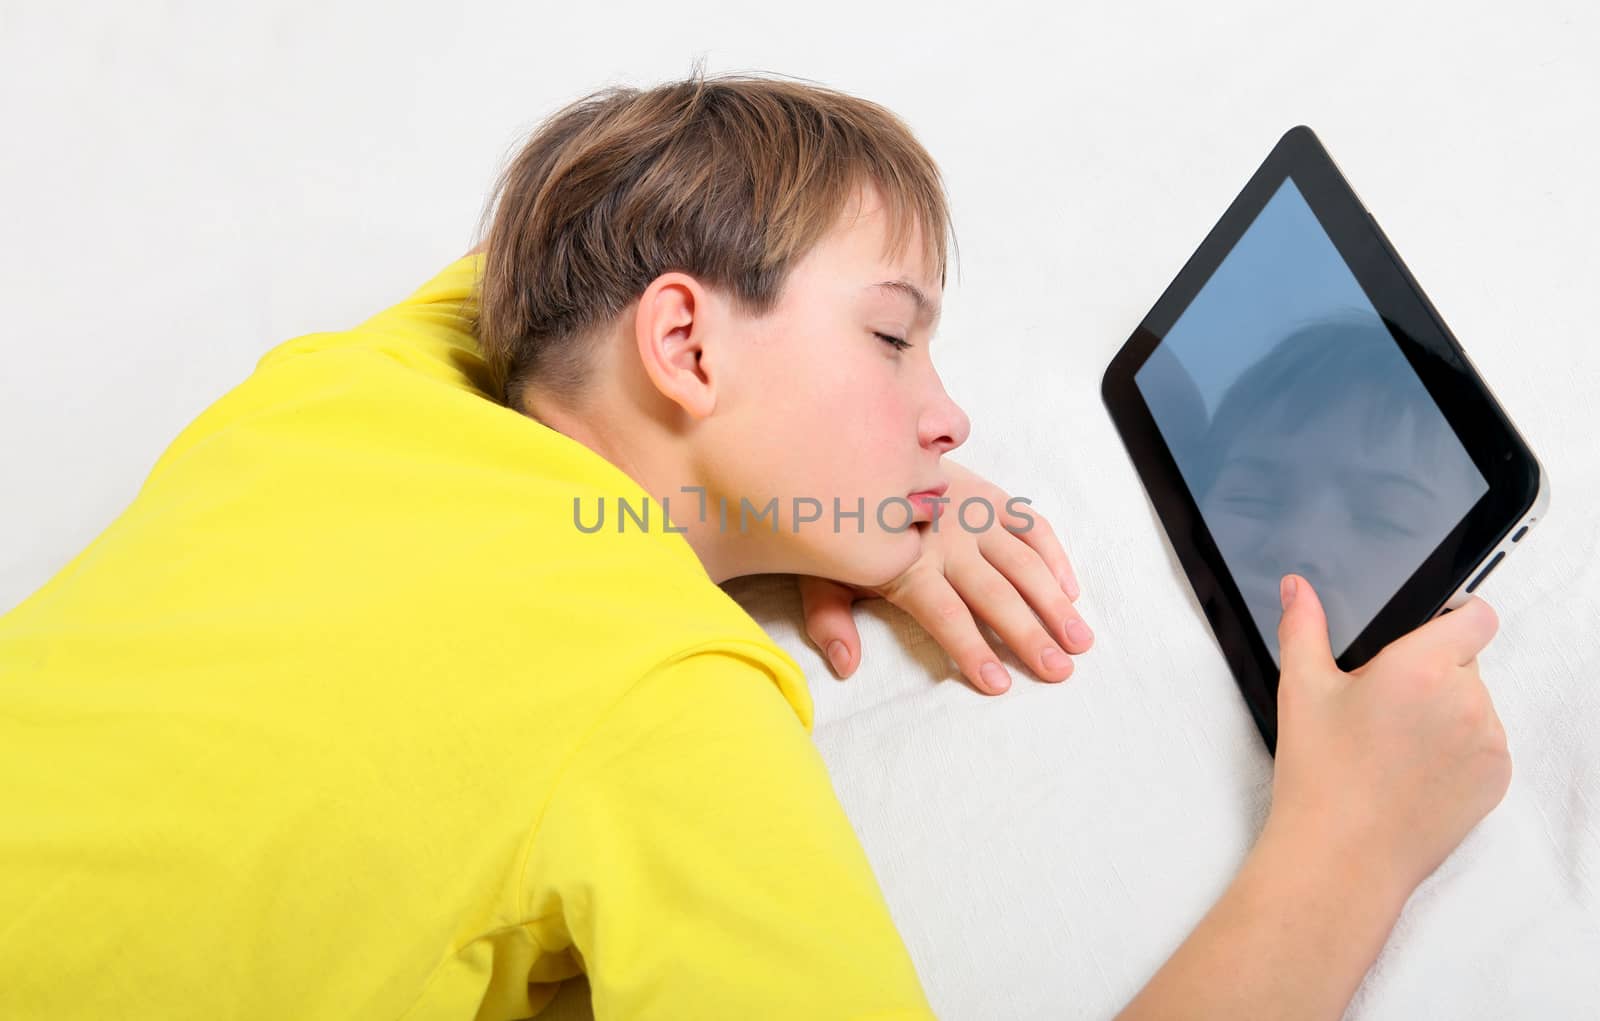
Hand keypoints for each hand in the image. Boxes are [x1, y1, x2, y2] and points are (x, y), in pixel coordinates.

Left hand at [797, 461, 1092, 694]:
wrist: (854, 448)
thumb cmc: (838, 521)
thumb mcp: (821, 569)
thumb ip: (830, 619)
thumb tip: (846, 666)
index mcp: (907, 562)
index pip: (946, 613)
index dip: (971, 648)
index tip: (998, 683)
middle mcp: (947, 539)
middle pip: (994, 593)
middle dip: (1029, 634)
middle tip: (1059, 670)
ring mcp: (973, 513)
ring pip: (1022, 562)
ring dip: (1054, 602)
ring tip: (1081, 641)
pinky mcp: (989, 495)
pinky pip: (1030, 523)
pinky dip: (1054, 554)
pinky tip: (1071, 590)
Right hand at [1264, 573, 1511, 905]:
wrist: (1342, 856)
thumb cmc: (1320, 775)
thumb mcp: (1302, 689)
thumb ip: (1304, 627)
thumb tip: (1299, 588)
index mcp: (1420, 667)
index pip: (1476, 616)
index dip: (1455, 617)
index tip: (1428, 634)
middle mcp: (1466, 700)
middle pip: (1466, 661)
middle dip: (1432, 671)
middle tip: (1383, 703)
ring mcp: (1487, 743)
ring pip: (1475, 704)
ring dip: (1447, 711)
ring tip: (1395, 744)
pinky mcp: (1496, 779)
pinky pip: (1485, 745)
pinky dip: (1459, 749)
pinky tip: (1414, 769)